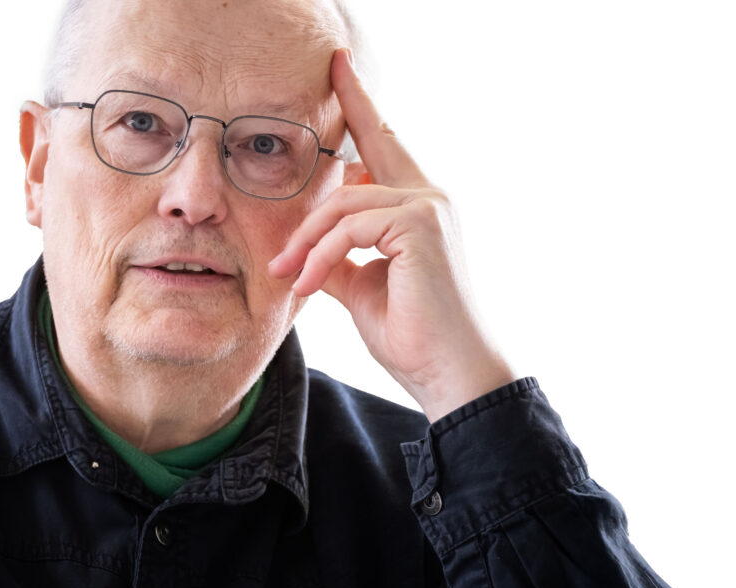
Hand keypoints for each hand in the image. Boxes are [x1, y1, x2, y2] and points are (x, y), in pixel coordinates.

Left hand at [269, 49, 513, 421]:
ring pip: (344, 203)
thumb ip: (337, 257)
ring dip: (307, 241)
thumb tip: (308, 247)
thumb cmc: (412, 336)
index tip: (343, 72)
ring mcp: (430, 206)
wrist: (448, 374)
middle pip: (377, 143)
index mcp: (420, 210)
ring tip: (288, 276)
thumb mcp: (361, 288)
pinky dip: (320, 256)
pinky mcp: (421, 224)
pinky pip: (348, 228)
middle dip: (354, 101)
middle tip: (334, 64)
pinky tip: (308, 284)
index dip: (364, 110)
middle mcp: (430, 198)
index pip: (386, 152)